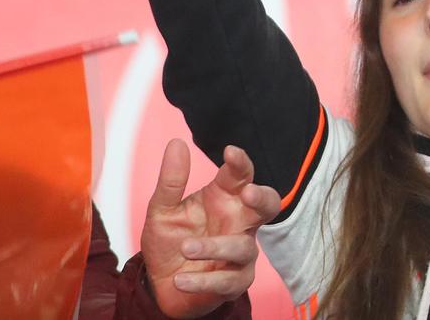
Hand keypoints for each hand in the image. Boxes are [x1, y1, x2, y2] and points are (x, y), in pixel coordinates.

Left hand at [139, 140, 280, 318]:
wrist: (161, 286)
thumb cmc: (170, 241)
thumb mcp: (161, 211)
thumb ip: (171, 181)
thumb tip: (176, 143)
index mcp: (225, 198)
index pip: (241, 175)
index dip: (240, 163)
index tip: (230, 152)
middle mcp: (239, 222)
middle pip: (268, 205)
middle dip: (262, 198)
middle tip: (247, 193)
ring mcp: (241, 252)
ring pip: (243, 247)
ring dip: (215, 246)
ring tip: (186, 247)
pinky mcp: (235, 281)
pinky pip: (229, 280)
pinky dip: (204, 281)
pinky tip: (181, 279)